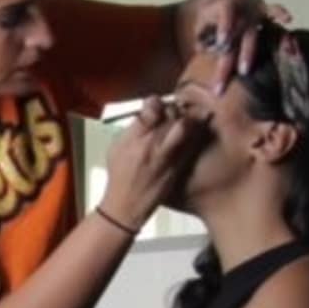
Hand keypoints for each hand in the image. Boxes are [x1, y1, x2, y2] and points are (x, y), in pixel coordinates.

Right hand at [96, 93, 202, 229]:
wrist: (127, 205)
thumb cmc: (119, 176)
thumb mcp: (115, 149)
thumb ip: (132, 130)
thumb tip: (145, 114)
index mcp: (134, 138)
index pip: (151, 108)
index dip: (155, 102)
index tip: (155, 106)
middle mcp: (152, 144)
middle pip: (171, 114)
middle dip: (173, 110)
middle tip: (173, 113)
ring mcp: (167, 156)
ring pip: (185, 126)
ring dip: (186, 120)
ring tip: (183, 123)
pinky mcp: (179, 166)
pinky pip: (191, 143)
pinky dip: (193, 135)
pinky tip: (190, 135)